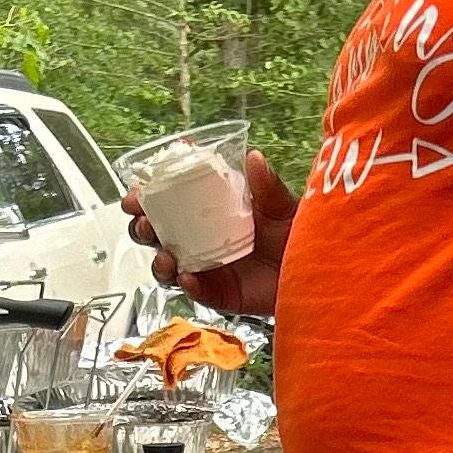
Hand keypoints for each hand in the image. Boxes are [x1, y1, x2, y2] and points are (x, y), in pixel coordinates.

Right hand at [122, 150, 294, 318]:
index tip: (138, 190)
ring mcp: (206, 268)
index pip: (169, 201)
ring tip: (165, 257)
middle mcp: (200, 240)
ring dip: (159, 260)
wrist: (314, 272)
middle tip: (144, 222)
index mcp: (208, 211)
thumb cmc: (294, 234)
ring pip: (168, 266)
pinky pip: (196, 292)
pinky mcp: (218, 294)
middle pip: (158, 234)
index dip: (148, 196)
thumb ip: (266, 185)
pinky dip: (188, 285)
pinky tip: (188, 278)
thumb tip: (253, 158)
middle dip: (143, 228)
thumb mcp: (281, 205)